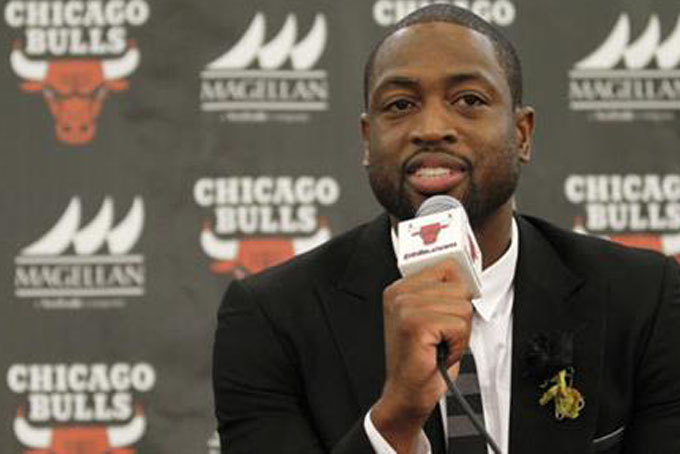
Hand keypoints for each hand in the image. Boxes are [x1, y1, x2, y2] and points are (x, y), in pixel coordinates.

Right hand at [371, 260, 473, 450]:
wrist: (406, 394)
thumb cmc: (422, 360)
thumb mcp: (432, 317)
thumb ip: (443, 292)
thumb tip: (467, 276)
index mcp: (401, 288)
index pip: (448, 267)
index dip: (459, 292)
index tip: (451, 312)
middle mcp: (399, 294)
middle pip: (459, 288)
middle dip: (460, 317)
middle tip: (441, 337)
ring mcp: (405, 308)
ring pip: (462, 307)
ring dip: (459, 333)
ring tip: (439, 345)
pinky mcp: (415, 325)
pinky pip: (459, 325)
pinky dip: (457, 345)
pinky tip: (439, 353)